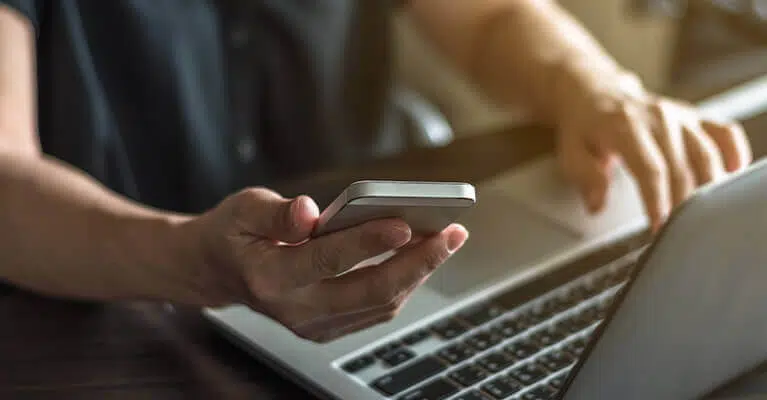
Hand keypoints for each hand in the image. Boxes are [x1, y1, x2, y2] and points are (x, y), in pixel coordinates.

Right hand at [182, 188, 467, 341]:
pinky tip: (421, 256)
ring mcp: (313, 324)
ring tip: (447, 240)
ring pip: (380, 305)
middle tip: (451, 233)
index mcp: (269, 277)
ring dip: (418, 273)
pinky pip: (376, 310)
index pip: (327, 260)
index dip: (368, 242)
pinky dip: (404, 284)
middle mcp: (294, 309)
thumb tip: (309, 211)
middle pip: (368, 291)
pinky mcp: (327, 328)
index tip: (405, 222)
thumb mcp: (243, 209)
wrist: (218, 271)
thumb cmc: (233, 234)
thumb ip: (276, 213)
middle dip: (416, 262)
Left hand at [555, 73, 751, 230]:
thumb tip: (597, 204)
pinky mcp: (693, 117)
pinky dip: (733, 153)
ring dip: (707, 188)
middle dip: (680, 204)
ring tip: (702, 217)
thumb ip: (585, 177)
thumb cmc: (584, 126)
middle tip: (677, 233)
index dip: (658, 201)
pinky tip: (732, 174)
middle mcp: (657, 117)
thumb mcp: (570, 152)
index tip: (659, 228)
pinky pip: (723, 133)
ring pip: (705, 154)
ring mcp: (678, 116)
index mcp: (624, 126)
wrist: (594, 92)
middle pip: (679, 167)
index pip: (650, 169)